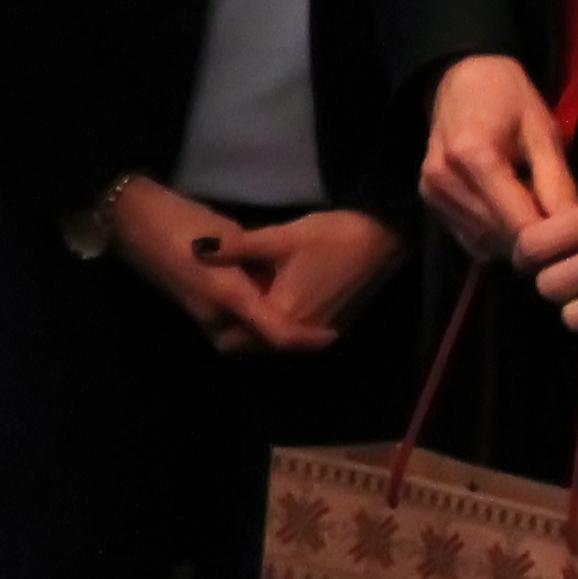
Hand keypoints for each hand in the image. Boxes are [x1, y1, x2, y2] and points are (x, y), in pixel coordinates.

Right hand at [106, 177, 332, 355]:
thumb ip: (256, 259)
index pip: (278, 333)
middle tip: (312, 325)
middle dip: (284, 339)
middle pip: (258, 344)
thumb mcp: (227, 233)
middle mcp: (213, 315)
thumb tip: (278, 277)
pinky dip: (247, 320)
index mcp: (228, 295)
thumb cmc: (180, 219)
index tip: (332, 334)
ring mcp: (198, 314)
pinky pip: (227, 326)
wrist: (129, 218)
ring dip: (264, 330)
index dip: (307, 339)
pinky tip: (258, 296)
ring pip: (241, 337)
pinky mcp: (191, 306)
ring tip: (288, 310)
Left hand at [214, 209, 403, 336]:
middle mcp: (304, 334)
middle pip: (258, 342)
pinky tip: (270, 293)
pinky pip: (296, 330)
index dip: (220, 323)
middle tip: (219, 299)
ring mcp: (322, 332)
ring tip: (241, 295)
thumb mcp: (278, 238)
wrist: (381, 236)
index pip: (240, 337)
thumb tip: (197, 249)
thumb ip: (236, 248)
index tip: (206, 305)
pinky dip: (280, 318)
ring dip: (259, 321)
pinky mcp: (334, 324)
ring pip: (277, 337)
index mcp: (286, 317)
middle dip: (238, 324)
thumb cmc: (329, 237)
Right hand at [421, 54, 576, 258]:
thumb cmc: (510, 100)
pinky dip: (495, 238)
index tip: (577, 234)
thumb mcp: (543, 133)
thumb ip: (556, 183)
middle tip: (562, 227)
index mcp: (473, 156)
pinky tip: (510, 215)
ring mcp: (431, 192)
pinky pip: (470, 238)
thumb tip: (571, 230)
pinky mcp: (428, 200)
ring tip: (535, 216)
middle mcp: (444, 179)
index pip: (519, 224)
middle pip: (500, 236)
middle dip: (535, 240)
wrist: (462, 80)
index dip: (552, 237)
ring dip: (514, 241)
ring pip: (484, 243)